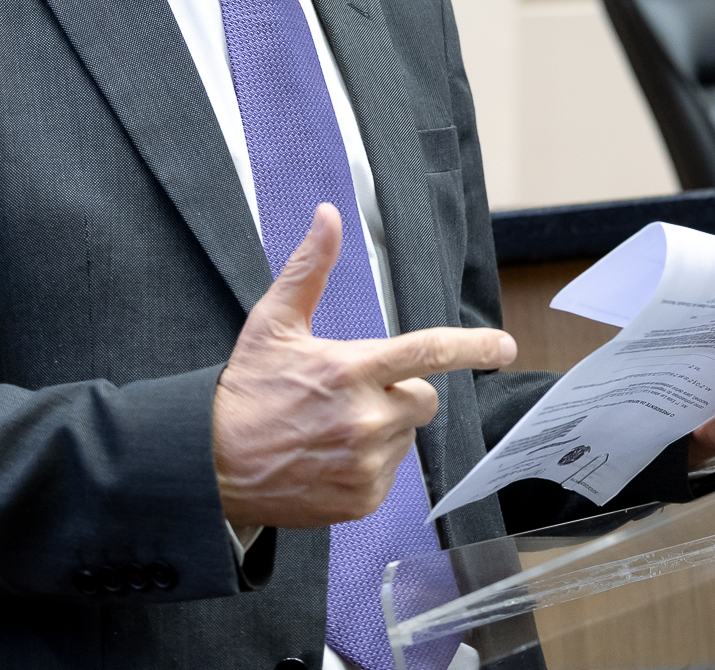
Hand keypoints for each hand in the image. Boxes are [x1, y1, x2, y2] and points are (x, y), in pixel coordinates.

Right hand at [211, 204, 516, 528]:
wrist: (210, 465)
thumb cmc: (244, 391)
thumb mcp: (272, 323)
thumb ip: (308, 268)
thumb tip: (328, 216)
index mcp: (350, 370)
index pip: (428, 352)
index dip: (474, 348)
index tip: (504, 347)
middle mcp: (365, 419)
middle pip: (423, 400)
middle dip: (400, 394)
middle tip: (352, 396)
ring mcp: (366, 463)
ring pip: (406, 438)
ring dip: (383, 431)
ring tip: (330, 430)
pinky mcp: (362, 498)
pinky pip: (390, 475)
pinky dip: (368, 466)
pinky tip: (329, 458)